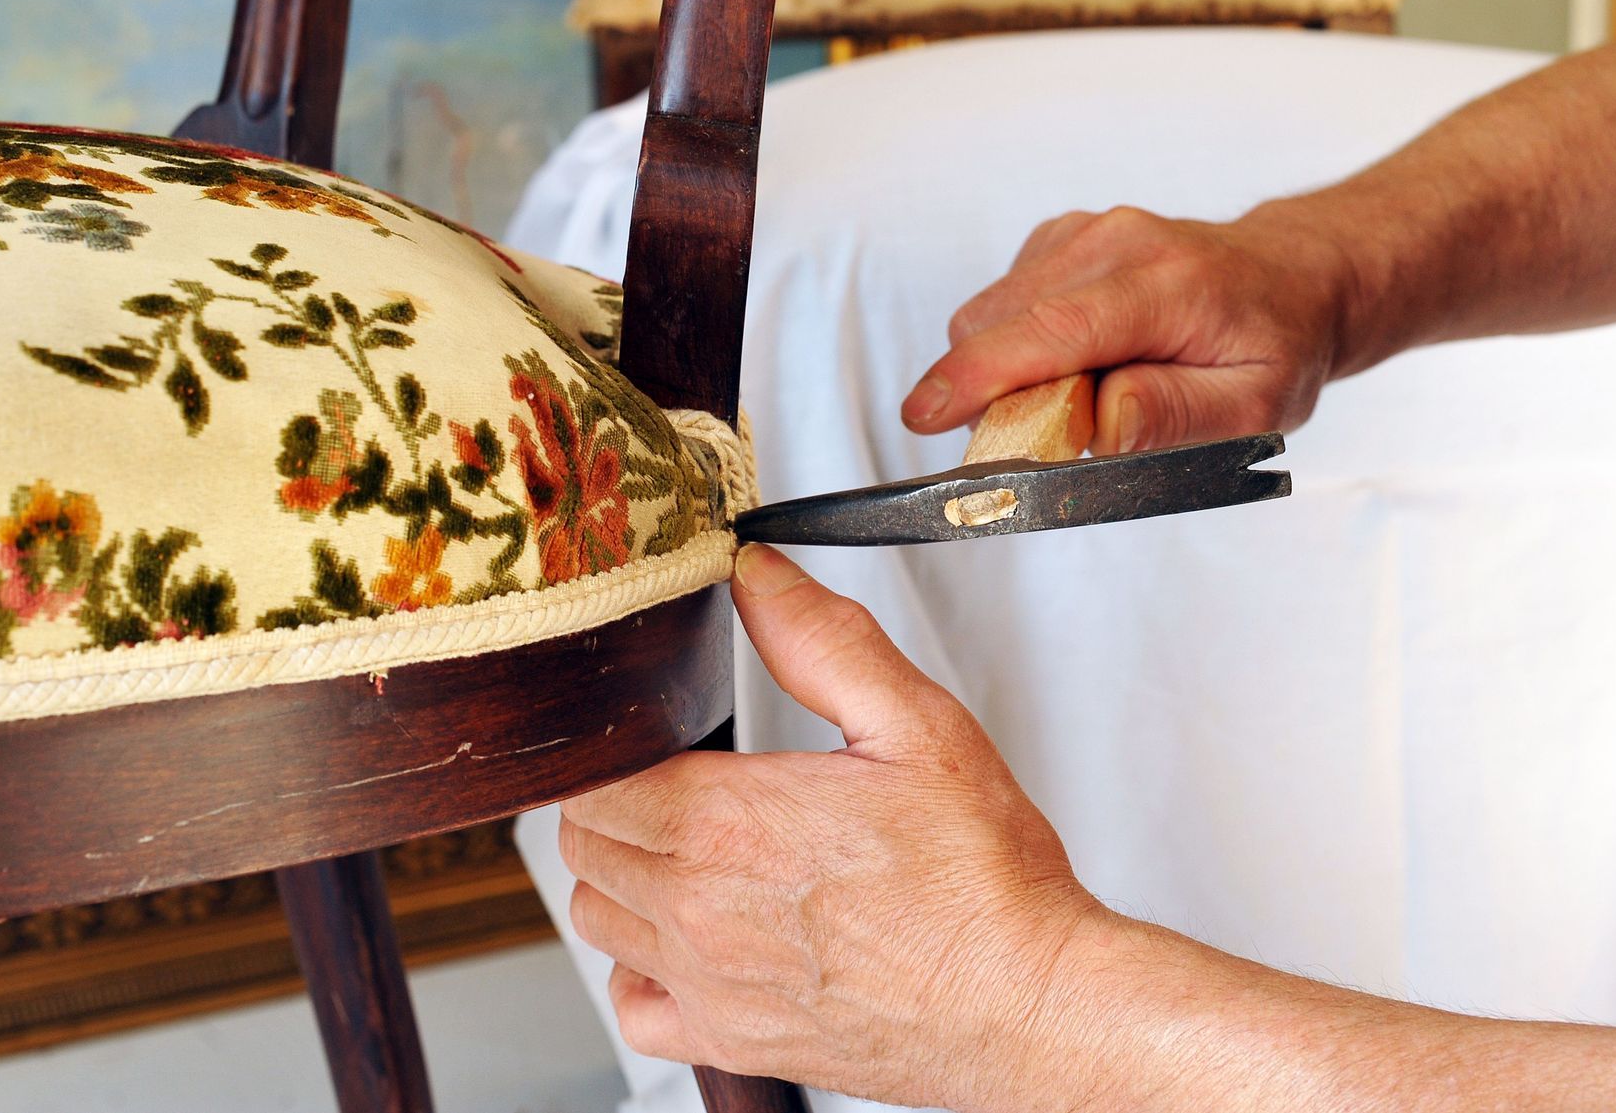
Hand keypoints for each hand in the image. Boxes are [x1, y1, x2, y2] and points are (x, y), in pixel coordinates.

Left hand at [559, 544, 1112, 1111]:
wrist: (1028, 999)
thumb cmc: (983, 876)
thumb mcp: (915, 724)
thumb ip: (822, 640)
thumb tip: (756, 574)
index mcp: (726, 822)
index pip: (597, 780)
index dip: (619, 750)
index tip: (664, 741)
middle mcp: (698, 910)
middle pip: (587, 844)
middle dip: (619, 804)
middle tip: (681, 785)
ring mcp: (707, 984)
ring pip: (599, 920)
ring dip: (626, 878)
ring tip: (690, 854)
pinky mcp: (729, 1042)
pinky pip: (633, 1009)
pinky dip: (642, 971)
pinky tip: (693, 940)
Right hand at [900, 205, 1353, 452]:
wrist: (1296, 278)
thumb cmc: (1276, 346)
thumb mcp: (1256, 408)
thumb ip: (1178, 414)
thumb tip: (1103, 419)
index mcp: (1167, 285)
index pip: (1054, 329)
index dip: (980, 375)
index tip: (925, 414)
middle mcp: (1118, 242)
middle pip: (1002, 320)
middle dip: (993, 390)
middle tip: (1052, 437)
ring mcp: (1086, 232)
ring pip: (993, 312)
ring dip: (1010, 370)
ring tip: (1081, 397)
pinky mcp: (1063, 238)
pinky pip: (1006, 303)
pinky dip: (1020, 345)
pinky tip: (1076, 361)